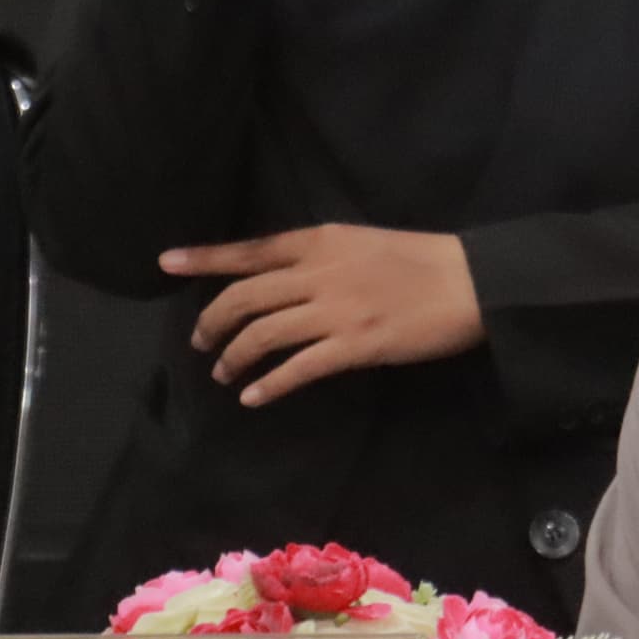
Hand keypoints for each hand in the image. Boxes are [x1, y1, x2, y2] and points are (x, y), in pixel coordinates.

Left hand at [165, 225, 484, 406]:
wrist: (470, 281)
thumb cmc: (420, 261)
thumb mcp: (361, 241)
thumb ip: (320, 256)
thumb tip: (282, 278)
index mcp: (320, 240)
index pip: (250, 249)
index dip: (205, 258)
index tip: (167, 263)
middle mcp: (319, 272)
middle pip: (245, 297)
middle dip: (212, 322)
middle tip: (201, 343)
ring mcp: (335, 310)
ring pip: (262, 334)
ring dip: (234, 357)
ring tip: (223, 373)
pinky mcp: (354, 345)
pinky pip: (297, 368)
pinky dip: (268, 385)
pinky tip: (253, 397)